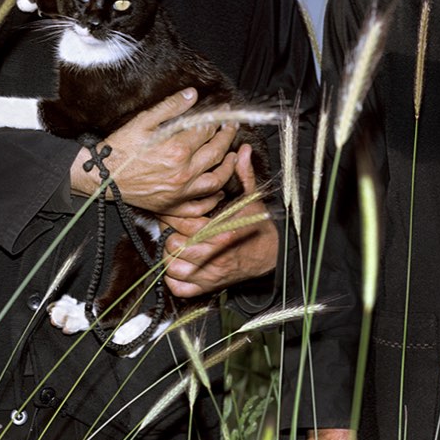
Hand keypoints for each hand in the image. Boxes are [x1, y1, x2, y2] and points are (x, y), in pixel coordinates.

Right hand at [69, 89, 236, 213]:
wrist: (103, 176)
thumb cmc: (121, 147)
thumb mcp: (143, 121)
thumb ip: (170, 107)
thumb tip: (193, 94)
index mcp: (176, 149)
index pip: (206, 130)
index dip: (217, 118)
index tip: (223, 111)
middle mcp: (183, 172)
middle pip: (216, 152)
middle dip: (227, 137)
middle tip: (232, 127)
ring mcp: (180, 192)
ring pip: (216, 180)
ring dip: (228, 167)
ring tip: (232, 155)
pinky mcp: (173, 206)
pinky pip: (201, 205)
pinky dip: (213, 198)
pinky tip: (219, 188)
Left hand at [160, 145, 276, 296]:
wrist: (269, 255)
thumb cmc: (256, 226)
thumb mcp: (250, 199)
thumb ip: (243, 175)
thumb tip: (242, 150)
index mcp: (222, 232)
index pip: (185, 227)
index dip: (173, 218)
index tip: (171, 213)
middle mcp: (215, 256)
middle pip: (175, 248)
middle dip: (169, 237)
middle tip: (171, 229)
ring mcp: (211, 274)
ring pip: (174, 269)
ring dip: (170, 258)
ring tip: (174, 246)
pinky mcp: (209, 288)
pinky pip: (180, 289)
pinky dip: (174, 280)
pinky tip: (178, 267)